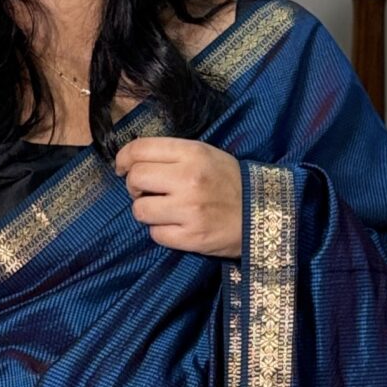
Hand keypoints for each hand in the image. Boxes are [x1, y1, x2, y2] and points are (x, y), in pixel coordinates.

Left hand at [113, 138, 242, 259]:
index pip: (140, 149)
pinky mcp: (191, 237)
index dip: (124, 159)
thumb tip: (133, 161)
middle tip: (147, 192)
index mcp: (192, 153)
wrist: (263, 213)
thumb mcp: (206, 155)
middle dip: (135, 187)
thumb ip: (172, 155)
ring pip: (140, 210)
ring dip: (147, 211)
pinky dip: (161, 231)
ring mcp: (189, 210)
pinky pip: (155, 234)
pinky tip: (176, 226)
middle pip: (135, 178)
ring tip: (164, 210)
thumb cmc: (230, 182)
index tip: (123, 168)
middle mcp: (188, 179)